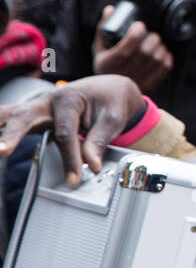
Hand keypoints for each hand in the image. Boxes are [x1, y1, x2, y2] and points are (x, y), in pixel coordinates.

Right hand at [0, 75, 145, 184]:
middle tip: (2, 151)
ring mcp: (35, 108)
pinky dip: (0, 129)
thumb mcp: (113, 118)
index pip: (64, 132)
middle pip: (24, 117)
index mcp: (67, 99)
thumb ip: (99, 140)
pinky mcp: (30, 117)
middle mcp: (46, 101)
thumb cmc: (109, 101)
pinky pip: (9, 122)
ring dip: (0, 130)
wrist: (107, 88)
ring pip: (9, 116)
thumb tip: (91, 165)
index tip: (75, 178)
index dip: (70, 157)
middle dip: (12, 134)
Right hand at [92, 6, 173, 93]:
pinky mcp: (151, 85)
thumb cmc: (107, 65)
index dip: (134, 35)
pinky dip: (167, 57)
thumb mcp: (99, 48)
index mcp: (108, 64)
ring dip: (160, 47)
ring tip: (156, 43)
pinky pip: (165, 68)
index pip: (124, 49)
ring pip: (157, 60)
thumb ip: (103, 28)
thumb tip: (111, 9)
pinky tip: (162, 52)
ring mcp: (138, 81)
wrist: (113, 92)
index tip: (139, 25)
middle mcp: (123, 74)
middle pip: (145, 53)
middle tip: (151, 34)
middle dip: (152, 39)